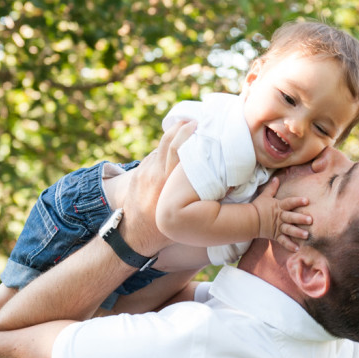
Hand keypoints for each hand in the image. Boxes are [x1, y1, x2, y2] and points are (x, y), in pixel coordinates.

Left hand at [121, 120, 197, 253]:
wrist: (132, 236)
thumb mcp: (186, 217)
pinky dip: (168, 149)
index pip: (178, 150)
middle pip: (169, 141)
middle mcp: (155, 175)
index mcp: (168, 186)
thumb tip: (226, 182)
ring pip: (161, 146)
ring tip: (191, 128)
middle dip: (183, 127)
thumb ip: (200, 199)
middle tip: (199, 121)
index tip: (205, 127)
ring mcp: (144, 173)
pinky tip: (179, 149)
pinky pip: (155, 155)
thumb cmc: (165, 231)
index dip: (189, 134)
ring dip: (176, 135)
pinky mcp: (138, 173)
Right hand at [250, 177, 311, 251]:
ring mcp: (278, 227)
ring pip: (289, 230)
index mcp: (279, 206)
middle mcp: (280, 217)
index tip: (307, 200)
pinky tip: (297, 248)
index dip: (298, 201)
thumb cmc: (258, 207)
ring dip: (297, 233)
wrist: (249, 220)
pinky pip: (283, 241)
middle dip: (300, 218)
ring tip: (306, 235)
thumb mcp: (265, 196)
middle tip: (310, 220)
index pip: (289, 202)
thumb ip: (272, 188)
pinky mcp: (275, 235)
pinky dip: (289, 245)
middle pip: (291, 217)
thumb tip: (276, 178)